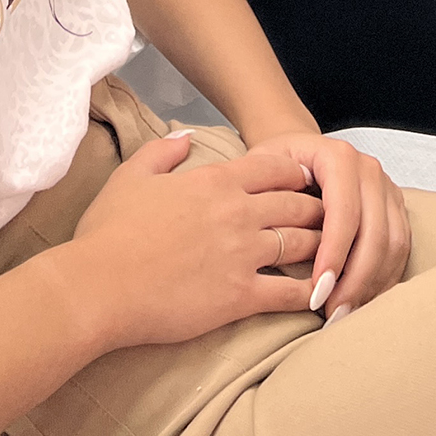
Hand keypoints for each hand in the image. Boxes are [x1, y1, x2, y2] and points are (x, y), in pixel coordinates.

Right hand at [67, 130, 325, 350]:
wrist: (99, 285)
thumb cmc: (110, 231)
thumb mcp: (132, 176)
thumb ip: (162, 152)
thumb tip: (186, 139)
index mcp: (215, 181)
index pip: (273, 167)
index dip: (296, 171)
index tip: (307, 179)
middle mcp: (238, 212)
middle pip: (298, 203)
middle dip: (319, 208)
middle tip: (333, 216)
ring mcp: (243, 255)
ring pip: (302, 244)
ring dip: (324, 247)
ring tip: (335, 253)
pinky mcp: (240, 296)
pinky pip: (289, 292)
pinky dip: (311, 293)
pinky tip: (322, 296)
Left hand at [241, 131, 409, 319]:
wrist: (299, 153)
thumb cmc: (276, 167)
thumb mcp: (261, 168)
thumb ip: (265, 194)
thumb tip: (269, 232)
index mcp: (338, 156)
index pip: (344, 212)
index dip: (333, 255)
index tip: (316, 293)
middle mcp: (369, 169)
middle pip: (374, 232)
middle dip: (354, 280)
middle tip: (331, 313)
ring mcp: (387, 188)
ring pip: (393, 244)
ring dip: (371, 285)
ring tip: (343, 313)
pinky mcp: (396, 209)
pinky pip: (401, 249)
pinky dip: (383, 279)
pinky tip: (361, 301)